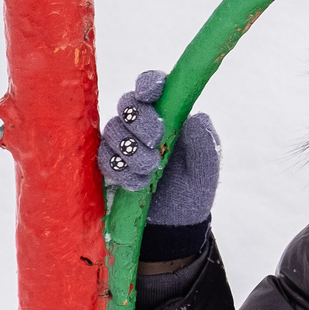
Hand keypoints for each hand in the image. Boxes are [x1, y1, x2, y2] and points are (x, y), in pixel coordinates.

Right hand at [101, 72, 219, 244]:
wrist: (173, 226)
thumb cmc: (192, 191)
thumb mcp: (206, 172)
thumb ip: (205, 146)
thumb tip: (198, 119)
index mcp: (170, 115)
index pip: (153, 86)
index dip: (148, 84)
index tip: (151, 94)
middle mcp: (143, 125)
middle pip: (128, 104)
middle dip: (140, 121)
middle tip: (155, 140)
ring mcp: (123, 143)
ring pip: (112, 130)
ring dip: (132, 151)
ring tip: (151, 170)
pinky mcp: (108, 163)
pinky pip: (103, 157)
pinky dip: (119, 169)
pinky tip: (137, 183)